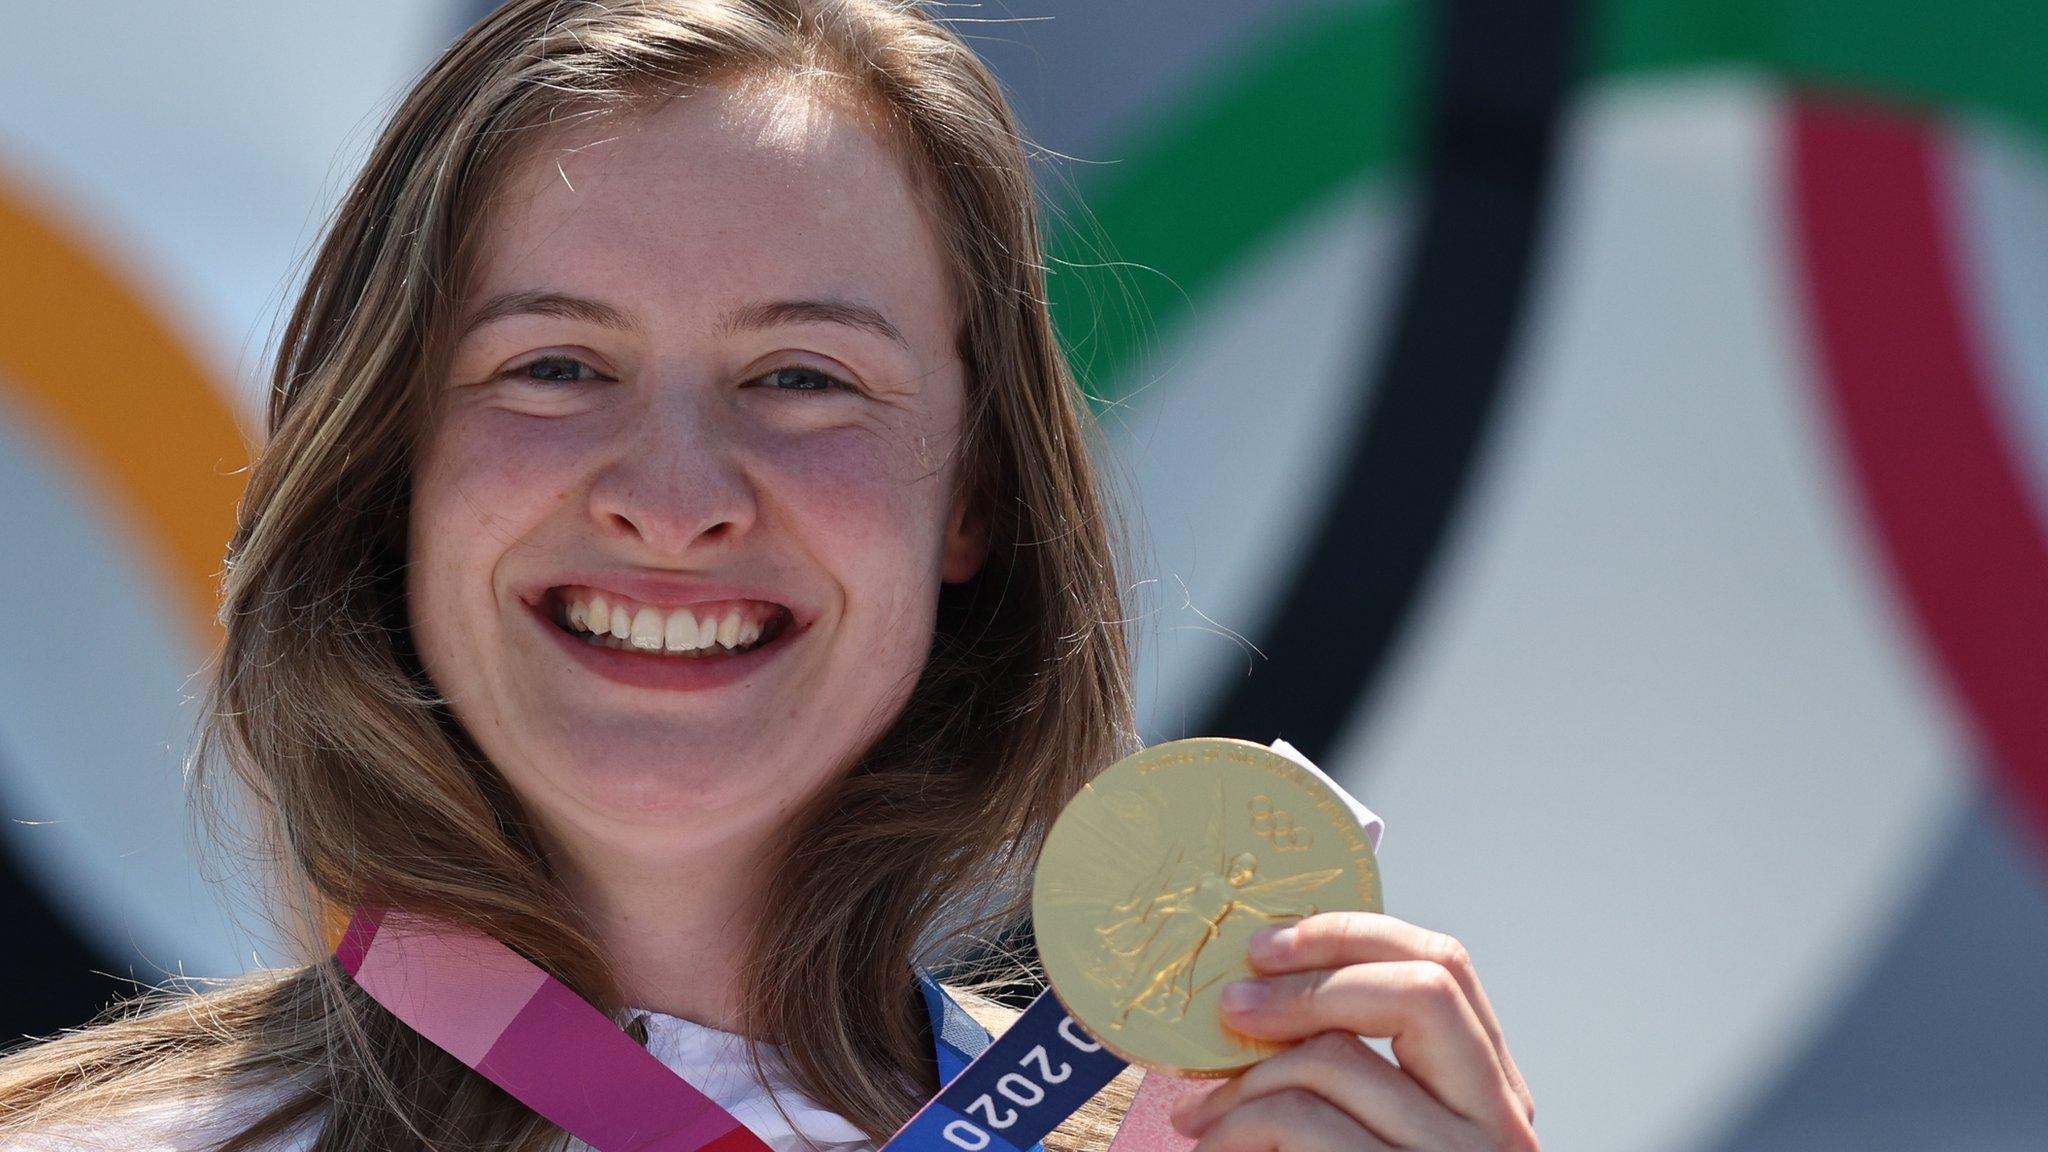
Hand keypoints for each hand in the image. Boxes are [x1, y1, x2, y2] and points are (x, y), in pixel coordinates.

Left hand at [1168, 912, 1536, 1150]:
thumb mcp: (1374, 1129)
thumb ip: (1352, 1067)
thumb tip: (1265, 985)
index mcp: (1491, 1095)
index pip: (1446, 971)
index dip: (1351, 935)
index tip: (1268, 946)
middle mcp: (1497, 1128)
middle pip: (1420, 992)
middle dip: (1310, 979)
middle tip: (1230, 1005)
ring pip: (1338, 1064)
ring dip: (1244, 1080)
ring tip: (1199, 1113)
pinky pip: (1306, 1126)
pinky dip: (1240, 1126)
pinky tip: (1214, 1147)